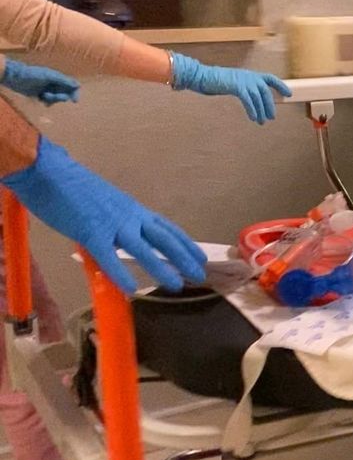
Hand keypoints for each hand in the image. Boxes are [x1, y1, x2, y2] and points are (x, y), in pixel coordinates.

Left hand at [1, 59, 79, 105]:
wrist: (15, 77)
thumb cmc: (32, 74)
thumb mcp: (49, 76)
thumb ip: (63, 80)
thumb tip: (78, 85)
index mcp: (58, 78)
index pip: (71, 85)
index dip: (75, 93)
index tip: (74, 101)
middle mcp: (54, 84)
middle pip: (65, 94)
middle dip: (59, 97)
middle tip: (49, 96)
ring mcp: (48, 89)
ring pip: (57, 99)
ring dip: (52, 100)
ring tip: (43, 97)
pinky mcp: (40, 95)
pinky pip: (49, 102)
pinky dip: (47, 102)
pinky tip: (42, 100)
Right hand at [1, 137, 206, 292]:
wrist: (46, 171)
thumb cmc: (70, 185)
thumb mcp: (103, 203)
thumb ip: (114, 220)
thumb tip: (118, 237)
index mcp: (131, 208)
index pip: (165, 227)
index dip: (183, 242)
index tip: (198, 255)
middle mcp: (128, 215)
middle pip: (164, 238)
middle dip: (184, 256)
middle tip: (200, 273)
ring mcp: (111, 223)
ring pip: (144, 248)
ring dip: (161, 267)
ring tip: (176, 284)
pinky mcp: (90, 232)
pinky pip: (108, 256)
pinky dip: (121, 273)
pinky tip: (131, 288)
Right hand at [170, 53, 291, 123]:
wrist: (201, 76)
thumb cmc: (216, 81)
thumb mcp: (234, 83)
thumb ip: (245, 89)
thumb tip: (255, 99)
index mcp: (250, 75)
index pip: (270, 78)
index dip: (280, 86)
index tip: (288, 93)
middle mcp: (249, 76)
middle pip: (265, 92)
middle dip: (270, 105)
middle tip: (271, 117)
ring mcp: (243, 80)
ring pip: (258, 97)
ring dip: (261, 111)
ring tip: (262, 121)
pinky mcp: (236, 86)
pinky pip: (248, 100)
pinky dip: (252, 110)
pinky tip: (253, 118)